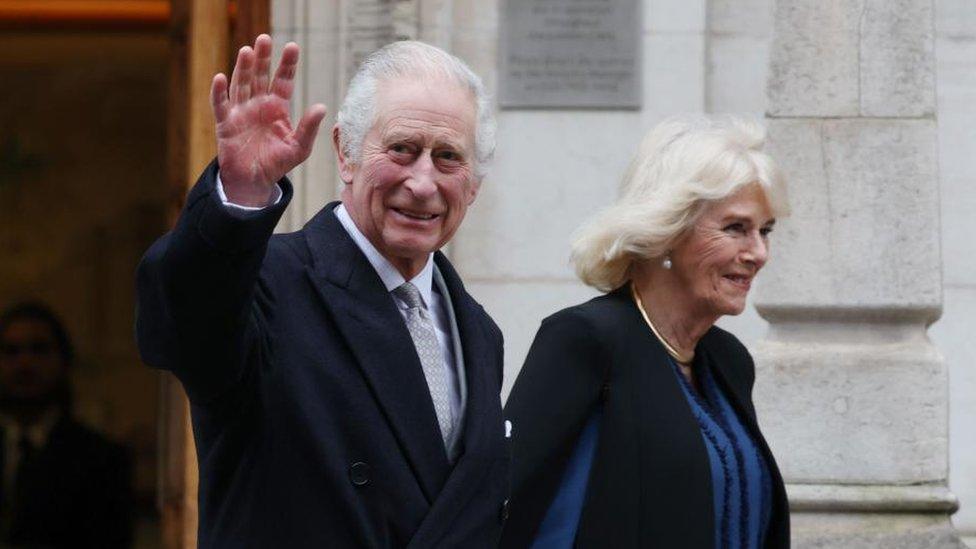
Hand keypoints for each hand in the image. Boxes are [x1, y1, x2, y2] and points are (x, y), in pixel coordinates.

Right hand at [210, 34, 326, 206]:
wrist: (254, 181)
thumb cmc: (278, 163)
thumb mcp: (299, 147)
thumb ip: (309, 128)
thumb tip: (322, 107)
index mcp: (278, 106)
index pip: (283, 80)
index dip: (287, 64)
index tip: (292, 46)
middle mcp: (259, 104)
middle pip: (260, 76)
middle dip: (263, 58)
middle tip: (265, 39)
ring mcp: (241, 111)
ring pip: (241, 84)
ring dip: (243, 68)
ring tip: (247, 51)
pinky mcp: (225, 123)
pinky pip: (221, 105)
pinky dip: (219, 92)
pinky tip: (221, 77)